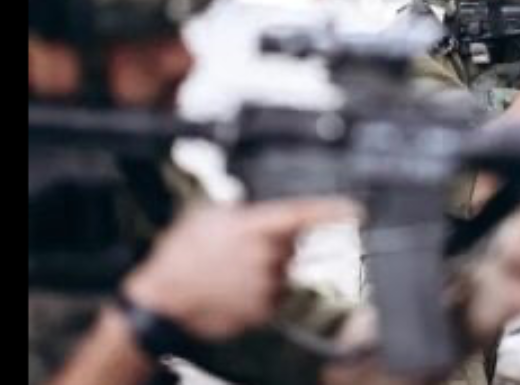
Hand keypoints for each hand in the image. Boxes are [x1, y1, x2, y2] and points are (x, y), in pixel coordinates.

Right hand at [122, 198, 358, 339]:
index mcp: (251, 227)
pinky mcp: (263, 311)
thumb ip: (242, 211)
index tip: (357, 209)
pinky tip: (232, 288)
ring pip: (281, 271)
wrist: (162, 300)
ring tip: (229, 270)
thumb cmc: (180, 255)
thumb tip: (262, 209)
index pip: (301, 215)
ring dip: (264, 268)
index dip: (332, 210)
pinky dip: (258, 291)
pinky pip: (272, 295)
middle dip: (275, 243)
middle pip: (292, 244)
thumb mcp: (207, 215)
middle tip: (241, 246)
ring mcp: (265, 285)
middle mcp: (264, 255)